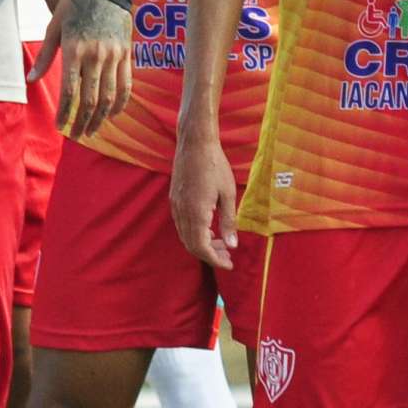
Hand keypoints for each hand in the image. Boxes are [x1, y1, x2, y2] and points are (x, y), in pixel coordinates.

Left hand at [31, 0, 132, 140]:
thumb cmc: (73, 5)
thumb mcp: (53, 27)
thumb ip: (45, 56)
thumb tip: (30, 80)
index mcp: (74, 49)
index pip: (70, 90)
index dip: (65, 113)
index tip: (59, 127)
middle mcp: (96, 55)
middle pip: (90, 98)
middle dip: (83, 121)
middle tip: (77, 135)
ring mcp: (114, 55)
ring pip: (110, 95)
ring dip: (101, 117)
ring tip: (93, 130)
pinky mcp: (127, 53)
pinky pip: (126, 84)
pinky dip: (121, 102)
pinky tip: (112, 114)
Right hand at [169, 127, 236, 268]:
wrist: (195, 143)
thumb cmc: (216, 166)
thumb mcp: (228, 194)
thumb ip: (228, 222)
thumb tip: (232, 245)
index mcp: (197, 212)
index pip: (201, 247)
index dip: (215, 259)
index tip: (229, 264)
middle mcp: (182, 211)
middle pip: (191, 244)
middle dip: (209, 254)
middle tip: (228, 256)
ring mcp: (175, 205)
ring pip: (185, 235)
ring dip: (202, 244)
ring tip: (221, 243)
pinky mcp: (174, 199)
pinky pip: (181, 224)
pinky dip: (194, 233)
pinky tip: (209, 229)